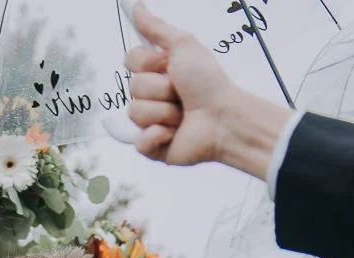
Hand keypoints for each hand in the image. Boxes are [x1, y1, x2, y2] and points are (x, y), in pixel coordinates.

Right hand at [120, 5, 286, 174]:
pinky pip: (139, 142)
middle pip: (133, 87)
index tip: (168, 64)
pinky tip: (174, 132)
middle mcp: (153, 95)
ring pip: (136, 113)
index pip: (130, 62)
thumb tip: (137, 7)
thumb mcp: (183, 45)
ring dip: (163, 111)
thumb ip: (157, 28)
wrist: (223, 119)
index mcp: (157, 72)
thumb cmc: (209, 83)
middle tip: (180, 93)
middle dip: (160, 89)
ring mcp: (151, 122)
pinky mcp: (153, 147)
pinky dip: (158, 136)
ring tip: (182, 113)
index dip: (147, 63)